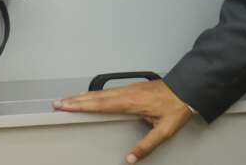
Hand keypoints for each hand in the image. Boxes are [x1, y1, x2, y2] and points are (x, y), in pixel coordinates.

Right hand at [53, 79, 194, 162]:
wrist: (187, 88)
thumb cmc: (176, 107)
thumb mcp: (164, 130)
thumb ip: (147, 145)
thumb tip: (130, 159)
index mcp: (131, 102)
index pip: (101, 104)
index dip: (82, 105)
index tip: (66, 106)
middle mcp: (127, 93)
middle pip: (96, 96)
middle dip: (75, 100)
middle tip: (57, 103)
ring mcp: (129, 88)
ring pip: (101, 92)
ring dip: (83, 95)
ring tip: (68, 99)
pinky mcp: (132, 88)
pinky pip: (108, 90)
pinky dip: (94, 93)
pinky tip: (91, 96)